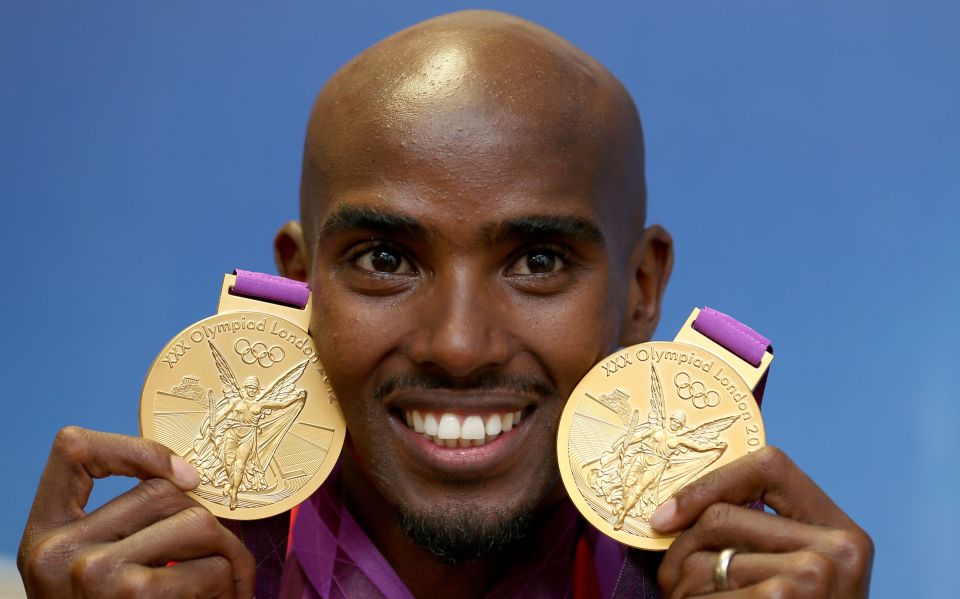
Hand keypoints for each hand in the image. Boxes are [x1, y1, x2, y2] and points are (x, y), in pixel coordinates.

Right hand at [18, 427, 255, 597]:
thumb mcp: (92, 571)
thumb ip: (121, 526)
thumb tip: (189, 478)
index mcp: (44, 533)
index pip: (73, 449)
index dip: (135, 447)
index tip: (186, 475)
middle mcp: (57, 550)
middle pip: (163, 491)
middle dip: (210, 520)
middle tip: (227, 556)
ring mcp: (89, 572)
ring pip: (196, 521)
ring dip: (229, 553)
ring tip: (228, 583)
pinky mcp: (130, 594)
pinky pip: (208, 565)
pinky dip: (230, 583)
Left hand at [650, 446, 872, 597]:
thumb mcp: (795, 577)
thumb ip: (760, 539)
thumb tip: (673, 510)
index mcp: (840, 531)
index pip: (768, 466)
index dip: (709, 483)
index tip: (666, 517)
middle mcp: (837, 548)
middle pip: (721, 517)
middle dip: (680, 552)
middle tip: (671, 584)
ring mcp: (813, 576)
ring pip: (705, 559)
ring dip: (680, 588)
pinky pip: (704, 592)